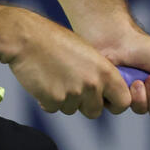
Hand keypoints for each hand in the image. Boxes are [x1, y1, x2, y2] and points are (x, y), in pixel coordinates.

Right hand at [5, 10, 132, 117]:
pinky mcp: (54, 100)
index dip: (114, 103)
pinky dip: (48, 100)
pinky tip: (44, 81)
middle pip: (95, 111)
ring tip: (55, 76)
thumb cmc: (55, 40)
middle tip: (72, 87)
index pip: (123, 101)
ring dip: (64, 100)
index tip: (105, 100)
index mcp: (105, 71)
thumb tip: (103, 91)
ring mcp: (73, 94)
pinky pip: (54, 108)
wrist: (27, 38)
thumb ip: (98, 73)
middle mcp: (92, 85)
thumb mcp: (87, 53)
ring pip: (72, 110)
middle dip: (84, 104)